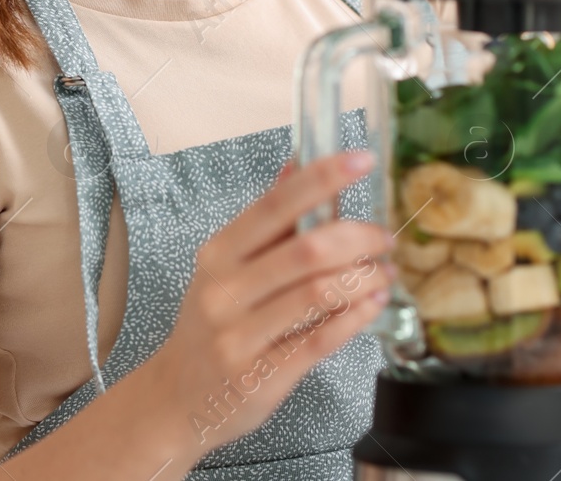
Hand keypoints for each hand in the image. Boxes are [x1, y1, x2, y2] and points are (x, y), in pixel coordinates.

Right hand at [136, 151, 393, 457]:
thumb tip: (298, 165)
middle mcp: (225, 291)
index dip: (323, 178)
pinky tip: (373, 303)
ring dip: (364, 278)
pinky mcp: (262, 375)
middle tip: (384, 238)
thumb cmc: (211, 326)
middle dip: (358, 238)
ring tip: (383, 272)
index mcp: (219, 254)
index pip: (276, 205)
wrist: (176, 400)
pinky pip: (320, 340)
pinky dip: (355, 317)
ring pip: (318, 294)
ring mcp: (240, 335)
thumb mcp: (226, 267)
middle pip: (306, 250)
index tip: (362, 160)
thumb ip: (267, 221)